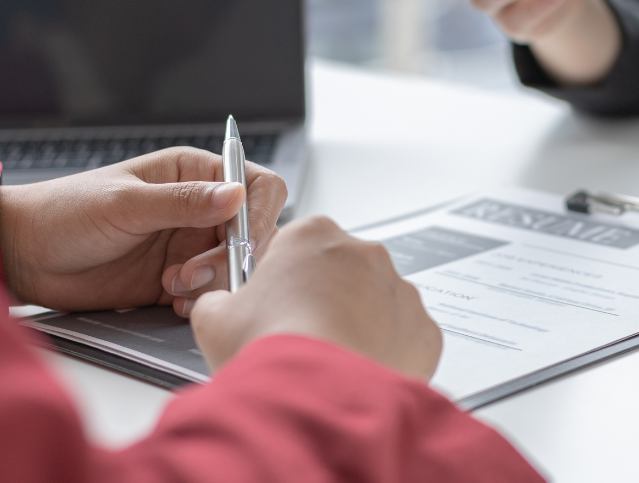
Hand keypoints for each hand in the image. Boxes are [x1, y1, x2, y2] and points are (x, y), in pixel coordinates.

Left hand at [0, 147, 287, 313]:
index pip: (255, 185)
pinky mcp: (178, 279)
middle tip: (195, 272)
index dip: (259, 212)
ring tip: (174, 285)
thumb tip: (235, 195)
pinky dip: (201, 300)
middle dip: (233, 256)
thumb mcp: (124, 204)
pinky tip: (172, 300)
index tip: (242, 238)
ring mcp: (190, 245)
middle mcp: (198, 208)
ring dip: (215, 280)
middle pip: (253, 231)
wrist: (23, 257)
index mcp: (193, 173)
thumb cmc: (65, 213)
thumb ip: (182, 202)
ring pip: (236, 265)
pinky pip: (210, 292)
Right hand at [191, 216, 441, 379]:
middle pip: (339, 271)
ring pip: (374, 304)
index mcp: (312, 235)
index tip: (271, 303)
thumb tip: (218, 304)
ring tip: (326, 362)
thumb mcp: (214, 319)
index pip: (295, 244)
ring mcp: (400, 290)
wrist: (318, 402)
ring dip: (354, 325)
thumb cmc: (271, 353)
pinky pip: (402, 338)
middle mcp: (364, 253)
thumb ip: (217, 299)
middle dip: (321, 300)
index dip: (280, 277)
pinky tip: (356, 374)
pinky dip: (383, 354)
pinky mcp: (424, 329)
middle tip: (297, 338)